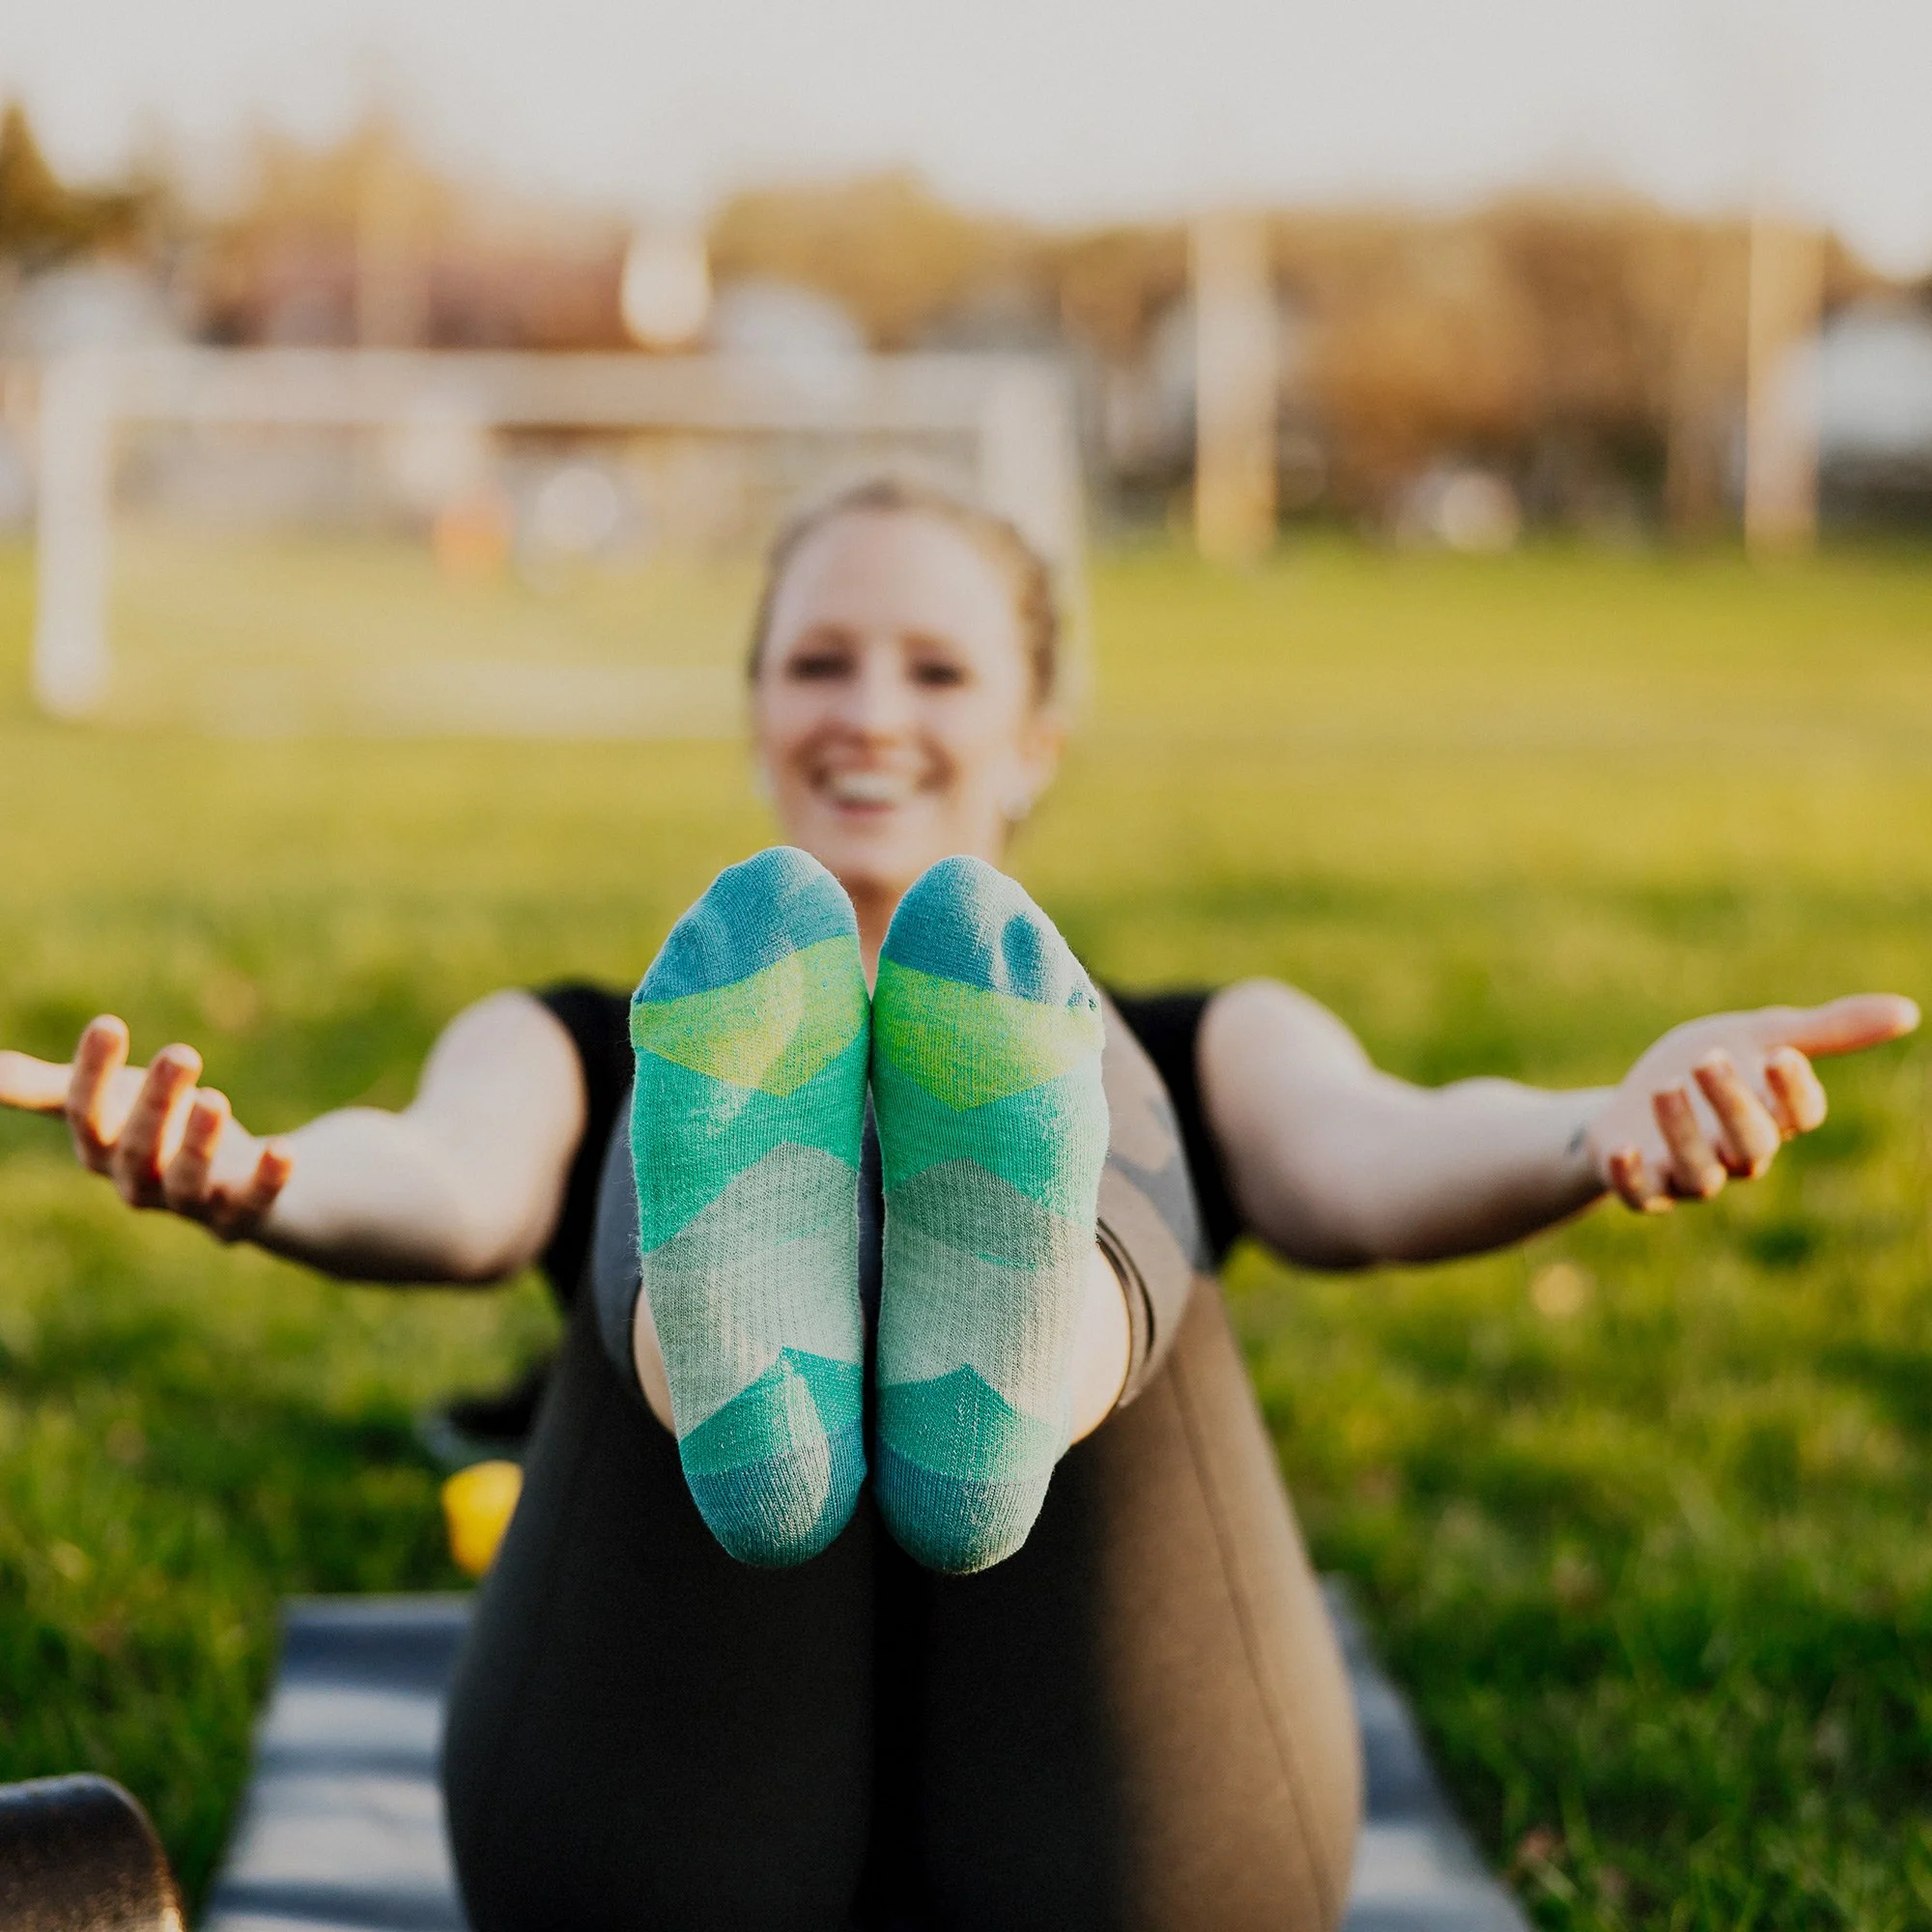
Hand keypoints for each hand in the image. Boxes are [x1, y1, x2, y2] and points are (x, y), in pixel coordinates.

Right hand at [0, 1015, 293, 1239]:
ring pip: (187, 1181)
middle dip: (156, 1103)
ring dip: (200, 1143)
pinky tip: (282, 1149)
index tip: (110, 1023)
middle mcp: (139, 1182)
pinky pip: (252, 1203)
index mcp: (101, 1150)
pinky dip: (266, 1180)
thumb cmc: (157, 1128)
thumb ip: (46, 1087)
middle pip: (138, 1148)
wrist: (233, 1179)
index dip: (93, 1073)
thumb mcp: (106, 1102)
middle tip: (181, 1053)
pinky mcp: (240, 1215)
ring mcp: (190, 1204)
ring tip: (215, 1099)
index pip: (86, 1115)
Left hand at [1585, 994, 1919, 1212]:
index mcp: (1772, 1118)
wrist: (1630, 1103)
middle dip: (1733, 1105)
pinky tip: (1621, 1148)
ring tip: (1665, 1087)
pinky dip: (1632, 1176)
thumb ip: (1827, 1030)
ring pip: (1700, 1173)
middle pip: (1752, 1145)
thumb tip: (1910, 1011)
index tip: (1780, 1055)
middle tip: (1709, 1058)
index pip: (1800, 1116)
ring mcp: (1689, 1176)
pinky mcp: (1641, 1188)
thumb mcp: (1756, 1035)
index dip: (1794, 1091)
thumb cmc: (1702, 1067)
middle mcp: (1737, 1155)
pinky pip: (1641, 1195)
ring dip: (1682, 1133)